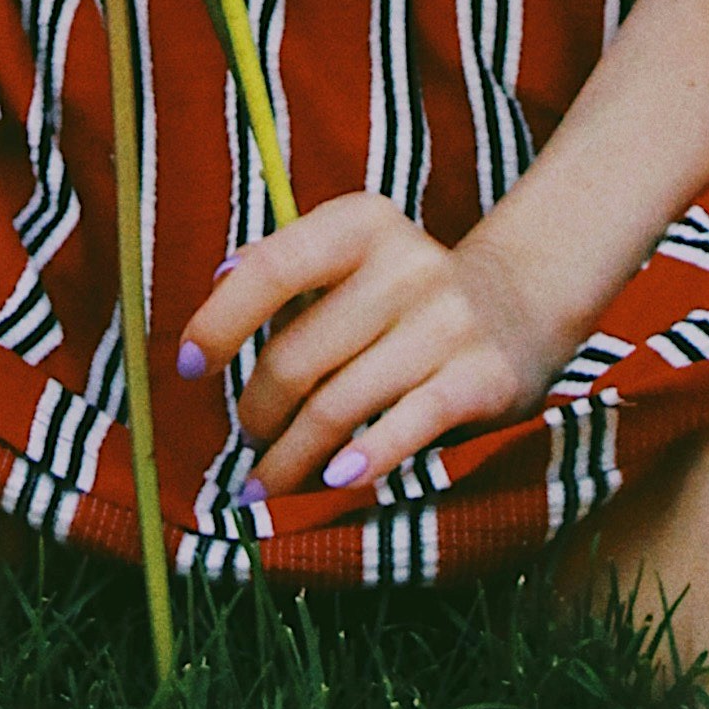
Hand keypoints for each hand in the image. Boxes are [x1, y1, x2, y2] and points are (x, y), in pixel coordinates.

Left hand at [177, 194, 568, 500]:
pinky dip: (362, 463)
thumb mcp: (352, 256)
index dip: (219, 321)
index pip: (273, 267)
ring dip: (290, 458)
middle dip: (257, 414)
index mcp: (363, 224)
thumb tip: (218, 277)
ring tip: (265, 484)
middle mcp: (407, 263)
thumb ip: (287, 265)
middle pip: (298, 356)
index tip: (187, 366)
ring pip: (339, 406)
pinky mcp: (480, 377)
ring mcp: (448, 321)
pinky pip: (404, 429)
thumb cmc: (405, 292)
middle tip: (246, 442)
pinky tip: (333, 483)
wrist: (521, 304)